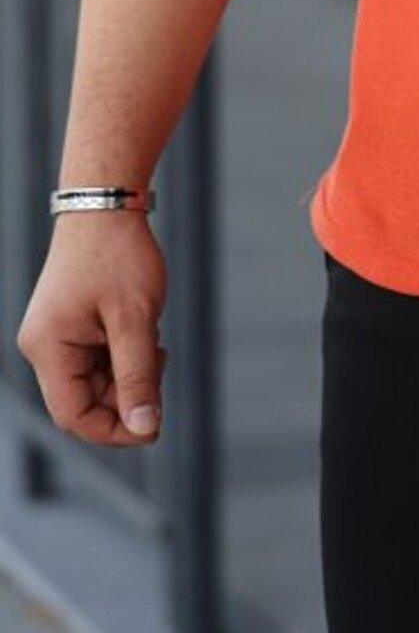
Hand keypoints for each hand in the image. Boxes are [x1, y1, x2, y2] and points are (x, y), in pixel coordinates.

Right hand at [14, 216, 168, 446]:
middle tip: (160, 366)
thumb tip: (144, 427)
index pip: (74, 415)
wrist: (107, 203)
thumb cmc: (119, 255)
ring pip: (94, 380)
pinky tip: (144, 332)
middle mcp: (43, 346)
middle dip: (126, 395)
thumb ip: (139, 375)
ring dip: (129, 373)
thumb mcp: (135, 318)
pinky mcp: (69, 325)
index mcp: (49, 347)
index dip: (113, 429)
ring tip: (153, 340)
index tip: (153, 425)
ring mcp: (55, 335)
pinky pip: (96, 359)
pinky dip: (124, 355)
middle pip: (84, 400)